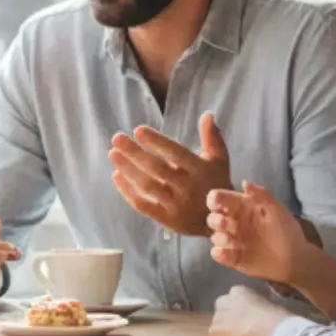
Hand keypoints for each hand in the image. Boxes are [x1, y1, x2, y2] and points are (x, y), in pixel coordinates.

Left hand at [110, 111, 231, 236]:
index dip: (157, 141)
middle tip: (117, 138)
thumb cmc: (217, 183)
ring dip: (128, 170)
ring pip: (147, 186)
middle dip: (135, 153)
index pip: (175, 153)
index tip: (137, 130)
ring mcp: (176, 206)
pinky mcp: (167, 220)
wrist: (222, 221)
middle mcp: (188, 188)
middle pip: (157, 169)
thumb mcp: (220, 160)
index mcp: (200, 170)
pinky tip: (116, 176)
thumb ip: (212, 137)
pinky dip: (128, 191)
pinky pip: (143, 205)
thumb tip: (207, 114)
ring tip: (113, 154)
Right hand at [207, 182, 310, 285]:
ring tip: (232, 240)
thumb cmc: (287, 232)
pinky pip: (217, 254)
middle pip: (212, 218)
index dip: (215, 199)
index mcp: (242, 208)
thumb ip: (262, 195)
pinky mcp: (232, 258)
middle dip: (215, 220)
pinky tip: (228, 254)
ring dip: (219, 237)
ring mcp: (233, 241)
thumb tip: (244, 182)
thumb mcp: (277, 210)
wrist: (295, 260)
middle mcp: (234, 223)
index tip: (217, 204)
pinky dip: (219, 253)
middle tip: (225, 224)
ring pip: (214, 236)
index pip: (220, 199)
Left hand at [209, 285, 293, 335]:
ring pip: (217, 323)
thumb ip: (254, 304)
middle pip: (221, 308)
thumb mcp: (265, 302)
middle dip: (227, 316)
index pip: (233, 297)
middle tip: (239, 327)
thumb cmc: (274, 316)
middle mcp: (223, 300)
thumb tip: (255, 311)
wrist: (268, 328)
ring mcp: (216, 316)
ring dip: (225, 329)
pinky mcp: (214, 331)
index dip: (239, 308)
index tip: (245, 316)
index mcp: (238, 291)